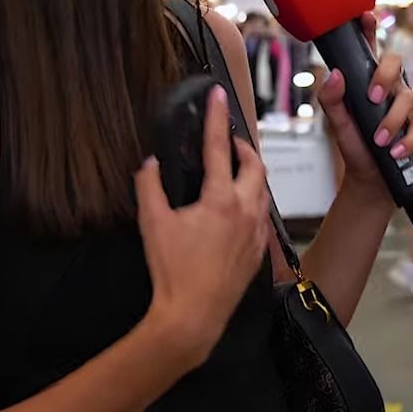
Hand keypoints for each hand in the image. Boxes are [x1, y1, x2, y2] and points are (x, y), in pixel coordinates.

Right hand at [135, 86, 270, 365]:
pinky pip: (261, 215)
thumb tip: (149, 163)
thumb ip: (149, 187)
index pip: (219, 147)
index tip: (217, 95)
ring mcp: (256, 231)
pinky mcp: (258, 250)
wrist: (194, 316)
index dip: (216, 117)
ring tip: (233, 170)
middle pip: (255, 165)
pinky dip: (252, 200)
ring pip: (263, 190)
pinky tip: (237, 208)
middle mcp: (245, 210)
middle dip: (244, 147)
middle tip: (228, 141)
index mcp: (220, 199)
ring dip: (251, 173)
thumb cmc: (172, 271)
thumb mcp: (152, 224)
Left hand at [318, 14, 412, 194]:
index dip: (368, 28)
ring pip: (410, 95)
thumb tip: (334, 75)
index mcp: (366, 80)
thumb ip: (330, 100)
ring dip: (394, 119)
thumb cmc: (356, 146)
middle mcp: (390, 85)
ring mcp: (408, 103)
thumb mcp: (337, 125)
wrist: (373, 180)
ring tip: (380, 140)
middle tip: (372, 98)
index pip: (368, 47)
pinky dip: (411, 136)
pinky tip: (397, 149)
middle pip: (395, 61)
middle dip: (385, 77)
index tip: (364, 16)